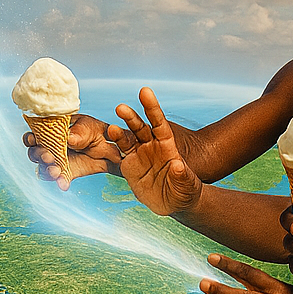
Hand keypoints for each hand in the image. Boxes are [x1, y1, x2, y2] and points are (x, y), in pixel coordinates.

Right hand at [23, 113, 120, 188]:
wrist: (112, 148)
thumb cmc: (96, 131)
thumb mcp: (90, 126)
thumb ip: (80, 131)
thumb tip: (69, 138)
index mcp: (52, 131)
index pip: (35, 134)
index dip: (31, 138)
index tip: (34, 139)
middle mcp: (51, 147)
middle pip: (35, 152)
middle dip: (38, 154)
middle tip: (48, 156)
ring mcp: (58, 161)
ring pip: (44, 167)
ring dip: (47, 169)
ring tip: (56, 171)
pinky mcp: (67, 173)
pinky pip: (60, 179)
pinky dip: (60, 182)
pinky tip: (64, 184)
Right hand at [106, 88, 203, 215]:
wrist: (175, 202)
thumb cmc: (186, 190)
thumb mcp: (188, 184)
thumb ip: (182, 174)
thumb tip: (177, 165)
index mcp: (167, 144)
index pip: (159, 122)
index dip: (152, 107)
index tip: (145, 91)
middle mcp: (151, 145)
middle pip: (140, 127)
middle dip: (131, 117)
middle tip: (121, 108)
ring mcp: (139, 154)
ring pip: (127, 139)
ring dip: (119, 133)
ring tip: (112, 129)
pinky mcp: (129, 165)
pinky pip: (119, 154)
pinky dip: (112, 147)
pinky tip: (104, 141)